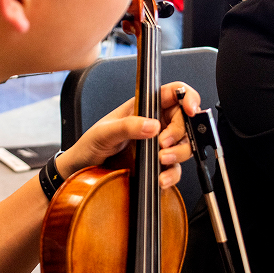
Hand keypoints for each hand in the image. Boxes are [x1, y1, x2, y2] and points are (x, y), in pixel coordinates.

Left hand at [55, 82, 200, 187]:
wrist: (82, 170)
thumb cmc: (90, 144)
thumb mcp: (105, 132)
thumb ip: (128, 126)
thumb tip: (152, 125)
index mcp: (145, 107)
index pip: (174, 94)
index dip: (188, 97)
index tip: (191, 110)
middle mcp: (155, 123)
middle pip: (184, 121)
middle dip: (179, 132)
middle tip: (163, 143)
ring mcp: (158, 145)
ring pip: (185, 145)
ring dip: (179, 153)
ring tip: (162, 159)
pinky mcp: (157, 165)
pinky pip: (175, 169)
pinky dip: (172, 174)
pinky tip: (160, 178)